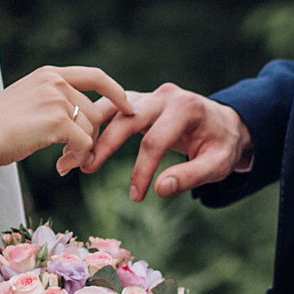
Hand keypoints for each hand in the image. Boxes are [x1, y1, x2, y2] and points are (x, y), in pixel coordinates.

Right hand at [0, 65, 133, 172]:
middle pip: (95, 112)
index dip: (116, 92)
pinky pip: (85, 145)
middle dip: (91, 137)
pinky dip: (79, 159)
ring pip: (92, 129)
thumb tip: (82, 115)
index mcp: (49, 74)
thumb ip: (53, 100)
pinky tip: (61, 167)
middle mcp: (55, 81)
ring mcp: (57, 99)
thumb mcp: (27, 101)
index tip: (130, 107)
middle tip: (74, 158)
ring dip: (83, 151)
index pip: (96, 76)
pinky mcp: (58, 121)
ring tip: (65, 163)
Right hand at [75, 82, 249, 201]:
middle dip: (103, 145)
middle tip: (83, 168)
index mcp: (185, 108)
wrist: (223, 123)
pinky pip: (110, 110)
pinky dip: (92, 126)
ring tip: (70, 156)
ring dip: (89, 131)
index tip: (136, 197)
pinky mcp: (137, 101)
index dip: (141, 171)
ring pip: (111, 108)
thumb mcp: (218, 164)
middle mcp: (163, 96)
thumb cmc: (222, 146)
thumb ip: (191, 176)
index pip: (154, 141)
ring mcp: (148, 96)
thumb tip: (160, 189)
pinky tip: (76, 145)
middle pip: (126, 119)